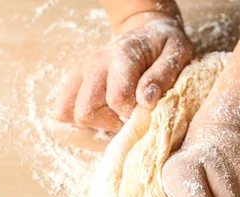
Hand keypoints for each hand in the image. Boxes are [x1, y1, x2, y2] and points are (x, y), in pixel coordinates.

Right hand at [53, 11, 192, 131]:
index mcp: (122, 56)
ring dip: (95, 121)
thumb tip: (145, 101)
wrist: (146, 31)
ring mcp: (82, 71)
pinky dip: (79, 117)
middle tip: (128, 115)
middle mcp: (95, 63)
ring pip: (70, 113)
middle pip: (86, 111)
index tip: (144, 111)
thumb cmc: (164, 46)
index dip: (132, 114)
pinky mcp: (75, 80)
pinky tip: (101, 111)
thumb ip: (162, 76)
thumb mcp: (177, 53)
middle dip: (109, 122)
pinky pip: (62, 109)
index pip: (117, 99)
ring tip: (116, 112)